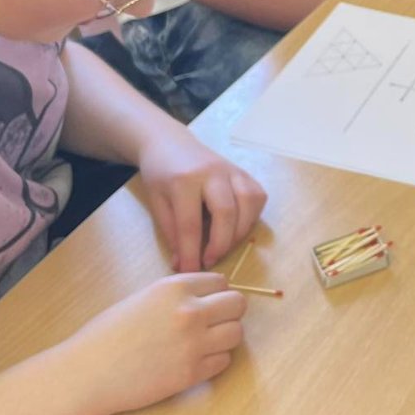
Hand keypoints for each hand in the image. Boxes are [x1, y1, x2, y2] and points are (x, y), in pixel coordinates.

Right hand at [70, 272, 246, 414]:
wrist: (88, 372)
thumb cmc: (108, 334)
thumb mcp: (144, 298)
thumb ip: (178, 295)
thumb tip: (209, 297)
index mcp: (175, 287)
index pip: (222, 282)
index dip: (215, 294)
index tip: (207, 304)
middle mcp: (190, 312)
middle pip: (238, 305)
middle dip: (228, 313)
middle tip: (212, 324)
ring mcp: (193, 344)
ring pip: (236, 334)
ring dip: (224, 338)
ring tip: (203, 343)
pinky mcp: (192, 374)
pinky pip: (224, 362)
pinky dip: (214, 361)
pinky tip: (193, 361)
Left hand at [134, 130, 266, 271]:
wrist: (170, 143)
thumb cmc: (160, 175)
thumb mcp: (157, 203)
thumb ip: (172, 233)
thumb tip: (184, 265)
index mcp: (184, 180)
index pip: (190, 224)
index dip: (191, 253)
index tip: (190, 272)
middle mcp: (212, 172)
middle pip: (226, 213)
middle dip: (220, 244)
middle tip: (209, 261)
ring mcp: (232, 170)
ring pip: (249, 204)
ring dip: (239, 232)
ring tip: (223, 245)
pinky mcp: (244, 172)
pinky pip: (257, 196)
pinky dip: (251, 217)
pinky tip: (237, 227)